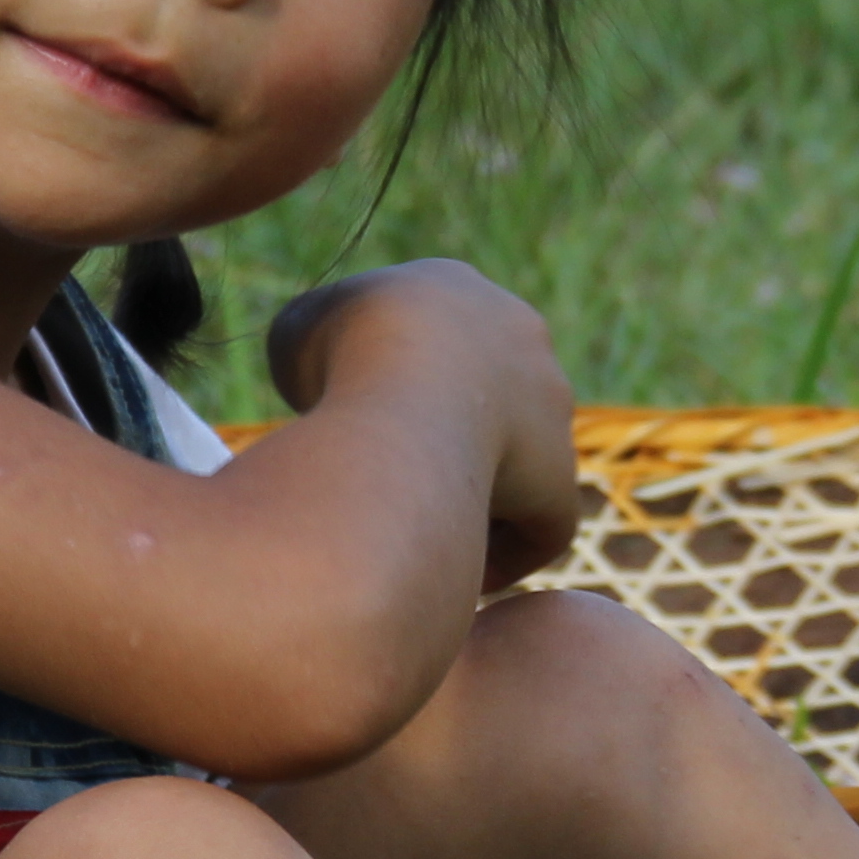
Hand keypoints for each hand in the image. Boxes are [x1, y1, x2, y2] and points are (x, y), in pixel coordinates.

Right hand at [261, 261, 583, 593]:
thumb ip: (319, 350)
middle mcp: (521, 339)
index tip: (354, 422)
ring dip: (468, 500)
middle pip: (481, 399)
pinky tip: (445, 570)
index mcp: (456, 289)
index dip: (388, 383)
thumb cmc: (338, 358)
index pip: (432, 339)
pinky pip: (532, 529)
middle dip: (439, 439)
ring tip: (413, 531)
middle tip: (386, 478)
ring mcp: (551, 411)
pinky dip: (490, 555)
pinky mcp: (559, 481)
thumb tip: (329, 384)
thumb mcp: (299, 334)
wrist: (399, 394)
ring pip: (512, 466)